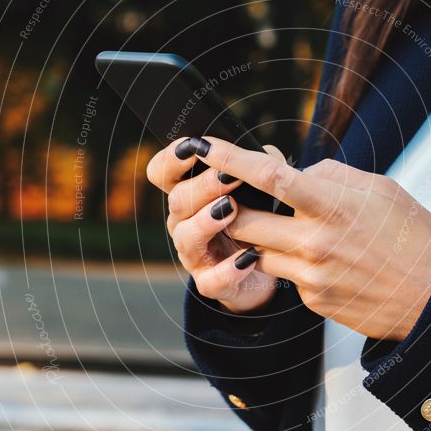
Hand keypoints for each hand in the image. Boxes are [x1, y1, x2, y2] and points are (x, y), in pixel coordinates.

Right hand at [146, 137, 284, 312]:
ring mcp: (194, 255)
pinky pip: (211, 280)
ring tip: (231, 210)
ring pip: (186, 238)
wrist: (268, 268)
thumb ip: (260, 165)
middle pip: (177, 201)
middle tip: (229, 178)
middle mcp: (184, 223)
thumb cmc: (259, 217)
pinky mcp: (211, 283)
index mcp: (190, 195)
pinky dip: (229, 270)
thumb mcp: (260, 186)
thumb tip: (264, 154)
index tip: (193, 147)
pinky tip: (249, 257)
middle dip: (203, 186)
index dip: (171, 158)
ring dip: (207, 221)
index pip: (162, 172)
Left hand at [189, 136, 430, 341]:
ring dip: (254, 235)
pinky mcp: (312, 300)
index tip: (205, 146)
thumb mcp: (380, 189)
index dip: (232, 160)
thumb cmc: (412, 236)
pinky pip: (282, 275)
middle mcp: (315, 242)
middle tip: (225, 192)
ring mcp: (311, 276)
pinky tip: (317, 257)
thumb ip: (328, 174)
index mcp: (334, 207)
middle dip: (228, 205)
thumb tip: (283, 164)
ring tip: (277, 223)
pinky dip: (287, 259)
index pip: (270, 178)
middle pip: (243, 220)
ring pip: (254, 251)